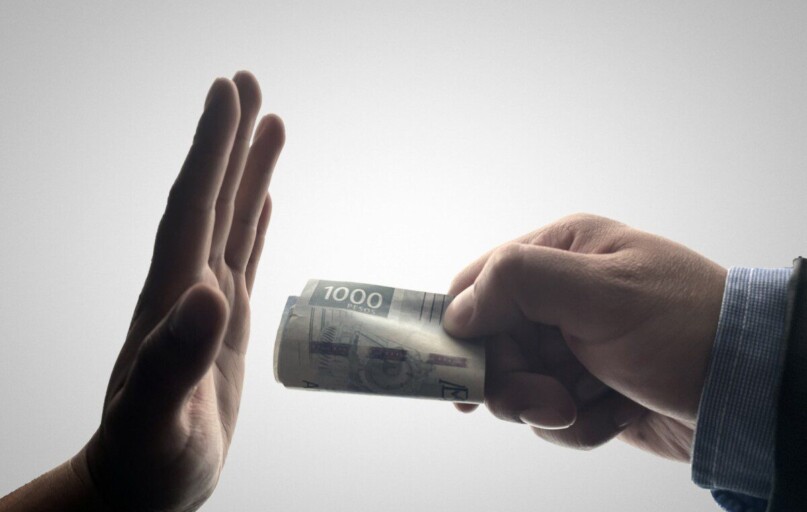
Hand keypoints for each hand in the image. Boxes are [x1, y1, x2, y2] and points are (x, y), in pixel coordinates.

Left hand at [74, 73, 284, 510]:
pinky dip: (256, 221)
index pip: (194, 205)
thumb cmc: (146, 461)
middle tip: (251, 84)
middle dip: (231, 138)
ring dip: (251, 171)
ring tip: (273, 125)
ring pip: (232, 221)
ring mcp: (208, 304)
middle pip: (214, 197)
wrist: (142, 485)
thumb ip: (173, 359)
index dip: (211, 147)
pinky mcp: (225, 325)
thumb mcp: (155, 419)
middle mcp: (189, 288)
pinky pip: (244, 257)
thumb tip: (208, 292)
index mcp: (174, 297)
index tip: (229, 94)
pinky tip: (265, 200)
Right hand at [443, 214, 725, 460]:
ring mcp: (571, 343)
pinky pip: (548, 414)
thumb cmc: (686, 329)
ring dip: (545, 407)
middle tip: (548, 401)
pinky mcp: (584, 387)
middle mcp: (559, 296)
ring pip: (516, 384)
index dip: (462, 328)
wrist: (748, 392)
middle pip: (492, 343)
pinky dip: (577, 426)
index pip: (480, 283)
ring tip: (584, 408)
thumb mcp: (604, 294)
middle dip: (513, 381)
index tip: (461, 372)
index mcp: (560, 253)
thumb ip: (522, 283)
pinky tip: (614, 414)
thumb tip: (457, 311)